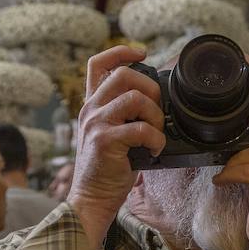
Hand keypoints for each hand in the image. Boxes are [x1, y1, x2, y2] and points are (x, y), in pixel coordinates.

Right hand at [67, 45, 167, 249]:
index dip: (120, 52)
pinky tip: (154, 150)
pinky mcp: (105, 141)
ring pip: (135, 98)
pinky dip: (156, 139)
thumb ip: (123, 114)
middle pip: (123, 75)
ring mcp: (96, 124)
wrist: (92, 198)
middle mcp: (91, 110)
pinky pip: (142, 129)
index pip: (98, 64)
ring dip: (155, 115)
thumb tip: (155, 101)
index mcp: (92, 105)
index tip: (141, 54)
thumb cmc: (108, 168)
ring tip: (156, 133)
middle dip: (150, 88)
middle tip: (157, 110)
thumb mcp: (110, 133)